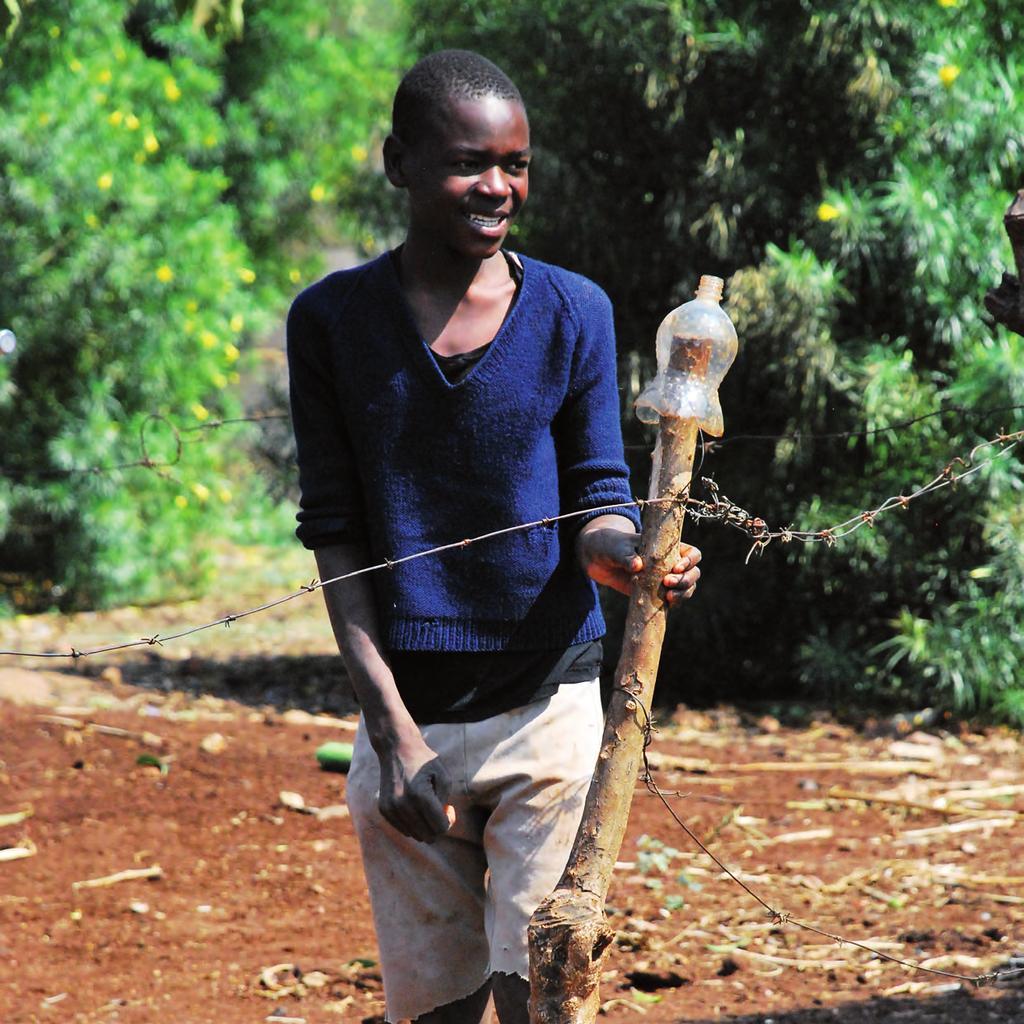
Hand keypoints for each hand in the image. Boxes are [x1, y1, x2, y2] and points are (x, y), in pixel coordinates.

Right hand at [376, 731, 454, 843]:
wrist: (396, 749)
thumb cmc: (424, 761)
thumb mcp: (443, 776)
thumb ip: (445, 801)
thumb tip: (439, 824)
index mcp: (421, 796)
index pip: (440, 827)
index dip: (448, 821)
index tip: (448, 808)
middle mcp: (403, 805)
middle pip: (428, 836)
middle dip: (437, 826)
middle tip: (439, 809)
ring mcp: (391, 809)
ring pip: (415, 835)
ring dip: (424, 825)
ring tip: (425, 806)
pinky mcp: (384, 809)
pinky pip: (403, 829)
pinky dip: (412, 823)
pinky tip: (414, 807)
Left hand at [577, 514, 700, 603]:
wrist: (597, 559)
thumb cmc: (610, 545)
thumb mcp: (616, 547)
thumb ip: (625, 555)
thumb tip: (638, 566)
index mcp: (666, 547)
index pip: (691, 553)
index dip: (689, 561)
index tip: (675, 568)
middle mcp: (670, 563)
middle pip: (693, 572)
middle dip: (686, 580)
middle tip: (667, 583)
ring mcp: (663, 579)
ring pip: (687, 588)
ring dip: (683, 593)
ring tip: (669, 597)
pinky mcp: (655, 594)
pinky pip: (673, 600)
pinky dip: (675, 604)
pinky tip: (668, 605)